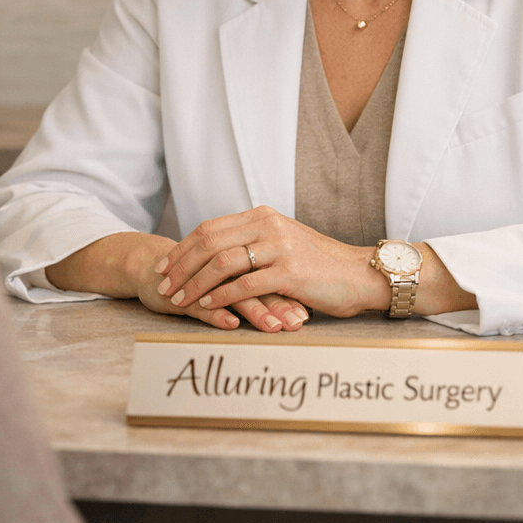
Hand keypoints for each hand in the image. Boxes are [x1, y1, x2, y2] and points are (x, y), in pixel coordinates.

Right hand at [45, 232, 307, 331]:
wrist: (150, 266)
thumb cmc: (198, 276)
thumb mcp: (233, 280)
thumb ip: (261, 287)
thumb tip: (301, 309)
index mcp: (240, 256)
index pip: (271, 274)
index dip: (290, 291)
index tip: (313, 310)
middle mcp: (224, 264)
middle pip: (258, 282)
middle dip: (280, 303)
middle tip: (299, 322)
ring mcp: (202, 277)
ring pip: (232, 291)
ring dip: (256, 310)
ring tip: (275, 327)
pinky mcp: (182, 291)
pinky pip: (202, 302)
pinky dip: (218, 312)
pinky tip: (232, 323)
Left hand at [154, 206, 386, 324]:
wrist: (360, 274)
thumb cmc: (320, 265)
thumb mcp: (283, 243)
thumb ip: (254, 243)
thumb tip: (217, 256)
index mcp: (262, 216)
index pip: (210, 228)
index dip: (183, 247)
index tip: (164, 265)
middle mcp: (267, 225)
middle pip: (209, 241)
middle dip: (180, 265)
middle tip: (162, 284)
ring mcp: (279, 246)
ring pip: (222, 262)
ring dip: (195, 282)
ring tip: (179, 299)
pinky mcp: (290, 271)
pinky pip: (245, 283)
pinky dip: (221, 295)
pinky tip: (208, 305)